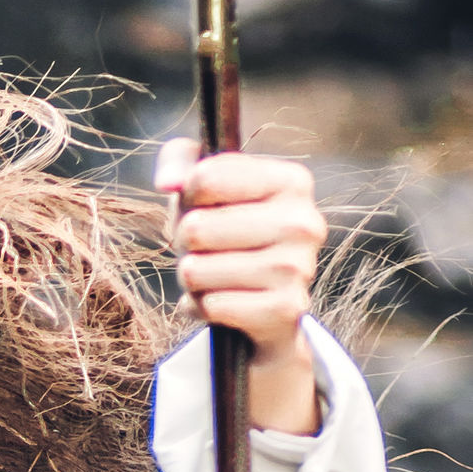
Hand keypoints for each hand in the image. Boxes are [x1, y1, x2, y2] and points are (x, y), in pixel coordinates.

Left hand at [156, 140, 327, 435]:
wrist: (266, 303)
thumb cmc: (227, 230)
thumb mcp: (204, 185)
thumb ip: (180, 161)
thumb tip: (168, 183)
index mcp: (292, 181)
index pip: (205, 178)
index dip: (188, 196)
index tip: (204, 205)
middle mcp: (304, 222)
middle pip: (196, 228)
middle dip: (185, 242)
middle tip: (205, 248)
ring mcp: (298, 268)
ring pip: (196, 271)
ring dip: (190, 278)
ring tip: (213, 274)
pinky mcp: (285, 310)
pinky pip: (209, 307)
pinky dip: (200, 307)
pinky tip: (221, 301)